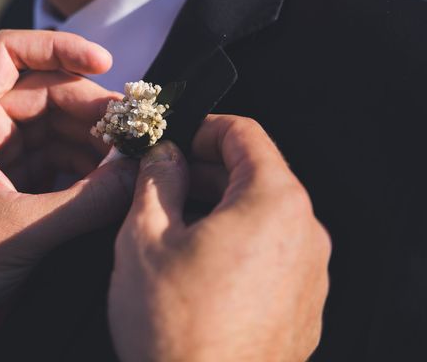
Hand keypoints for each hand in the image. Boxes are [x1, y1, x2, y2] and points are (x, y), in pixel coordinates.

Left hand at [0, 30, 136, 342]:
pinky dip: (84, 162)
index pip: (7, 53)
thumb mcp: (16, 233)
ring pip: (55, 121)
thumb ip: (81, 204)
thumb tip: (137, 174)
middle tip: (130, 128)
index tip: (104, 61)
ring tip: (125, 158)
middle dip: (89, 106)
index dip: (57, 48)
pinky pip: (56, 152)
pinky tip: (108, 178)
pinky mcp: (13, 174)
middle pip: (44, 88)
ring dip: (92, 136)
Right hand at [108, 115, 330, 361]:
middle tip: (165, 181)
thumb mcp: (145, 236)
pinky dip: (238, 243)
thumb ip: (158, 179)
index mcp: (274, 203)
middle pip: (256, 174)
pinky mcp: (302, 305)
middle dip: (207, 171)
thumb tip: (164, 153)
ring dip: (220, 207)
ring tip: (175, 224)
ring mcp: (309, 273)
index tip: (176, 138)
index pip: (245, 135)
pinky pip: (272, 254)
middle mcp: (305, 234)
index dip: (204, 127)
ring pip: (262, 215)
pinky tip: (198, 264)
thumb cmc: (175, 327)